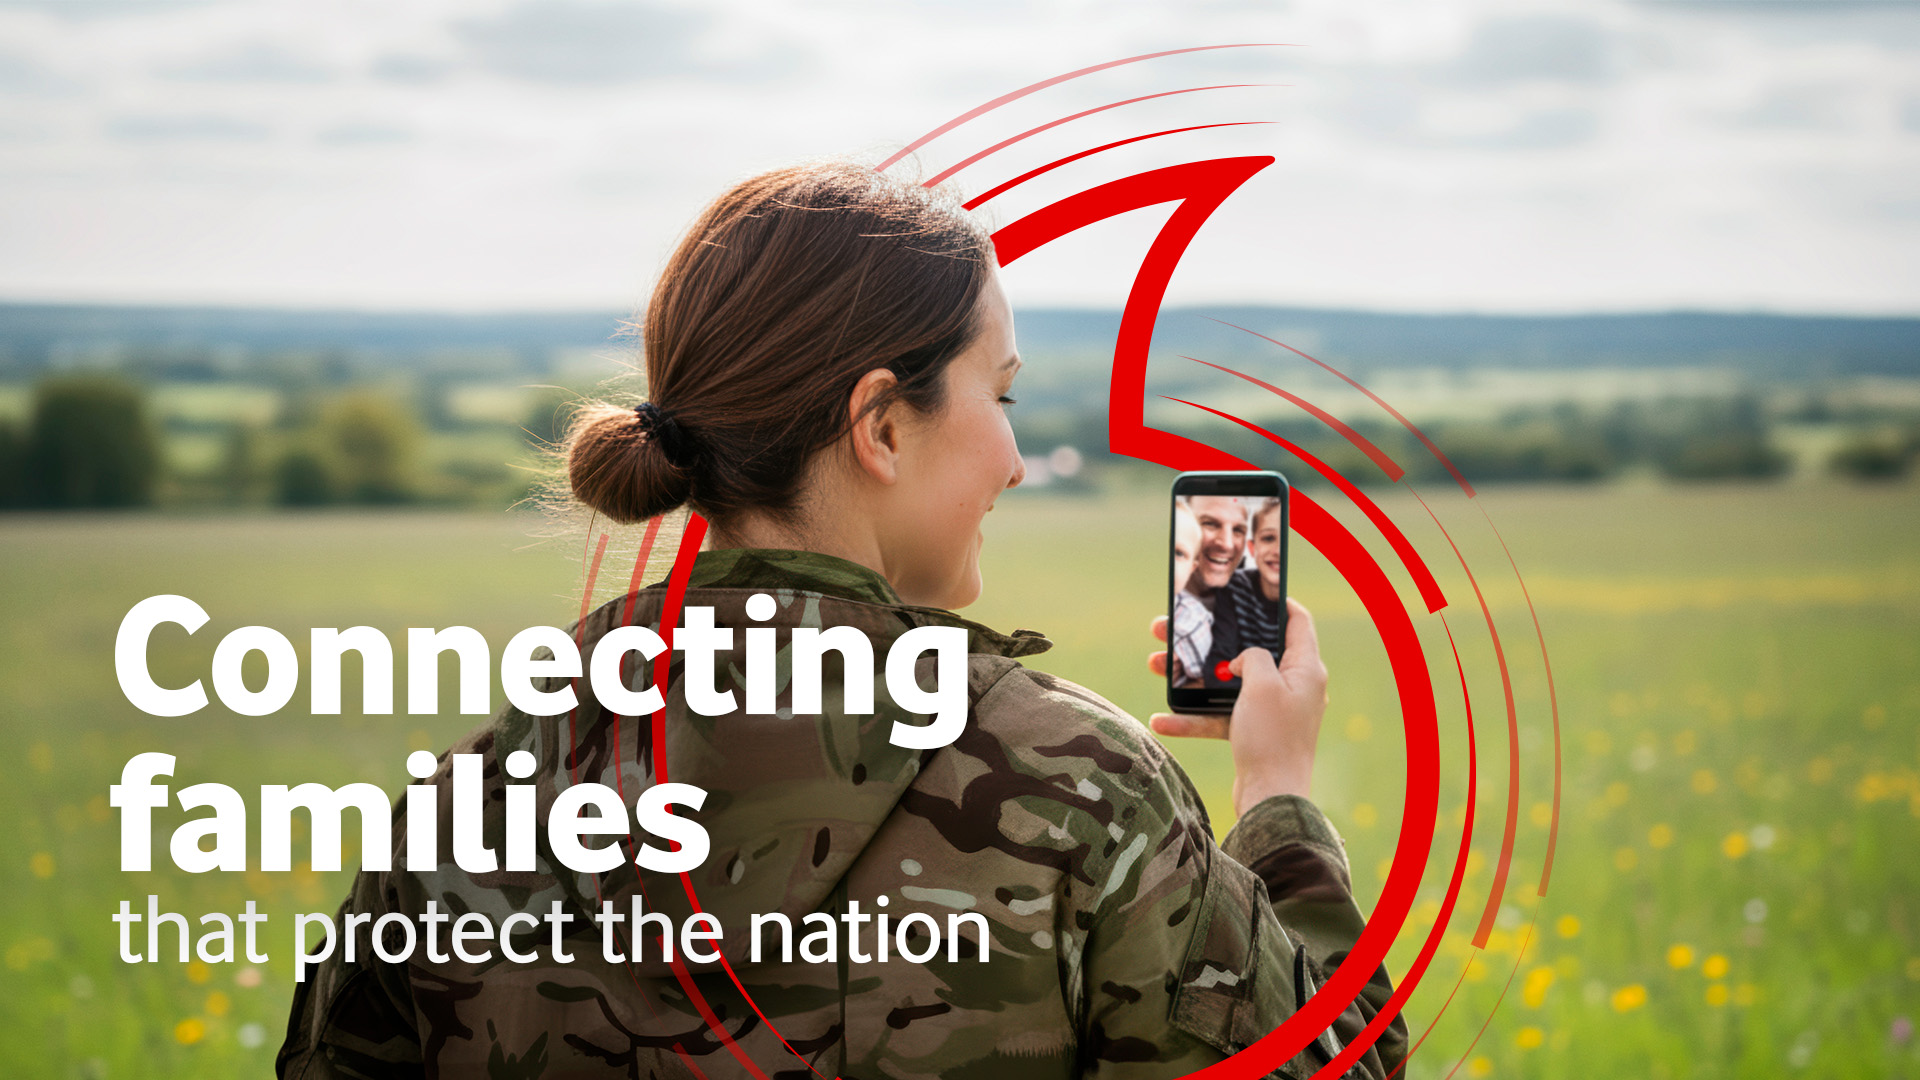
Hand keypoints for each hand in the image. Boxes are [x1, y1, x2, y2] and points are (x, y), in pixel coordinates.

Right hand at [1146, 597, 1328, 815]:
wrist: (1270, 801)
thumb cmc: (1272, 739)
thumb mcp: (1262, 684)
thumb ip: (1253, 657)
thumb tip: (1243, 660)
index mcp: (1305, 669)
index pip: (1296, 621)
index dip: (1275, 602)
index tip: (1246, 592)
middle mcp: (1292, 686)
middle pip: (1250, 651)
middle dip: (1210, 640)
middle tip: (1176, 627)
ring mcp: (1272, 710)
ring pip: (1227, 683)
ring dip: (1191, 677)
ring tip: (1154, 664)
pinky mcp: (1253, 733)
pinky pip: (1220, 716)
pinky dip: (1193, 718)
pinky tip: (1160, 720)